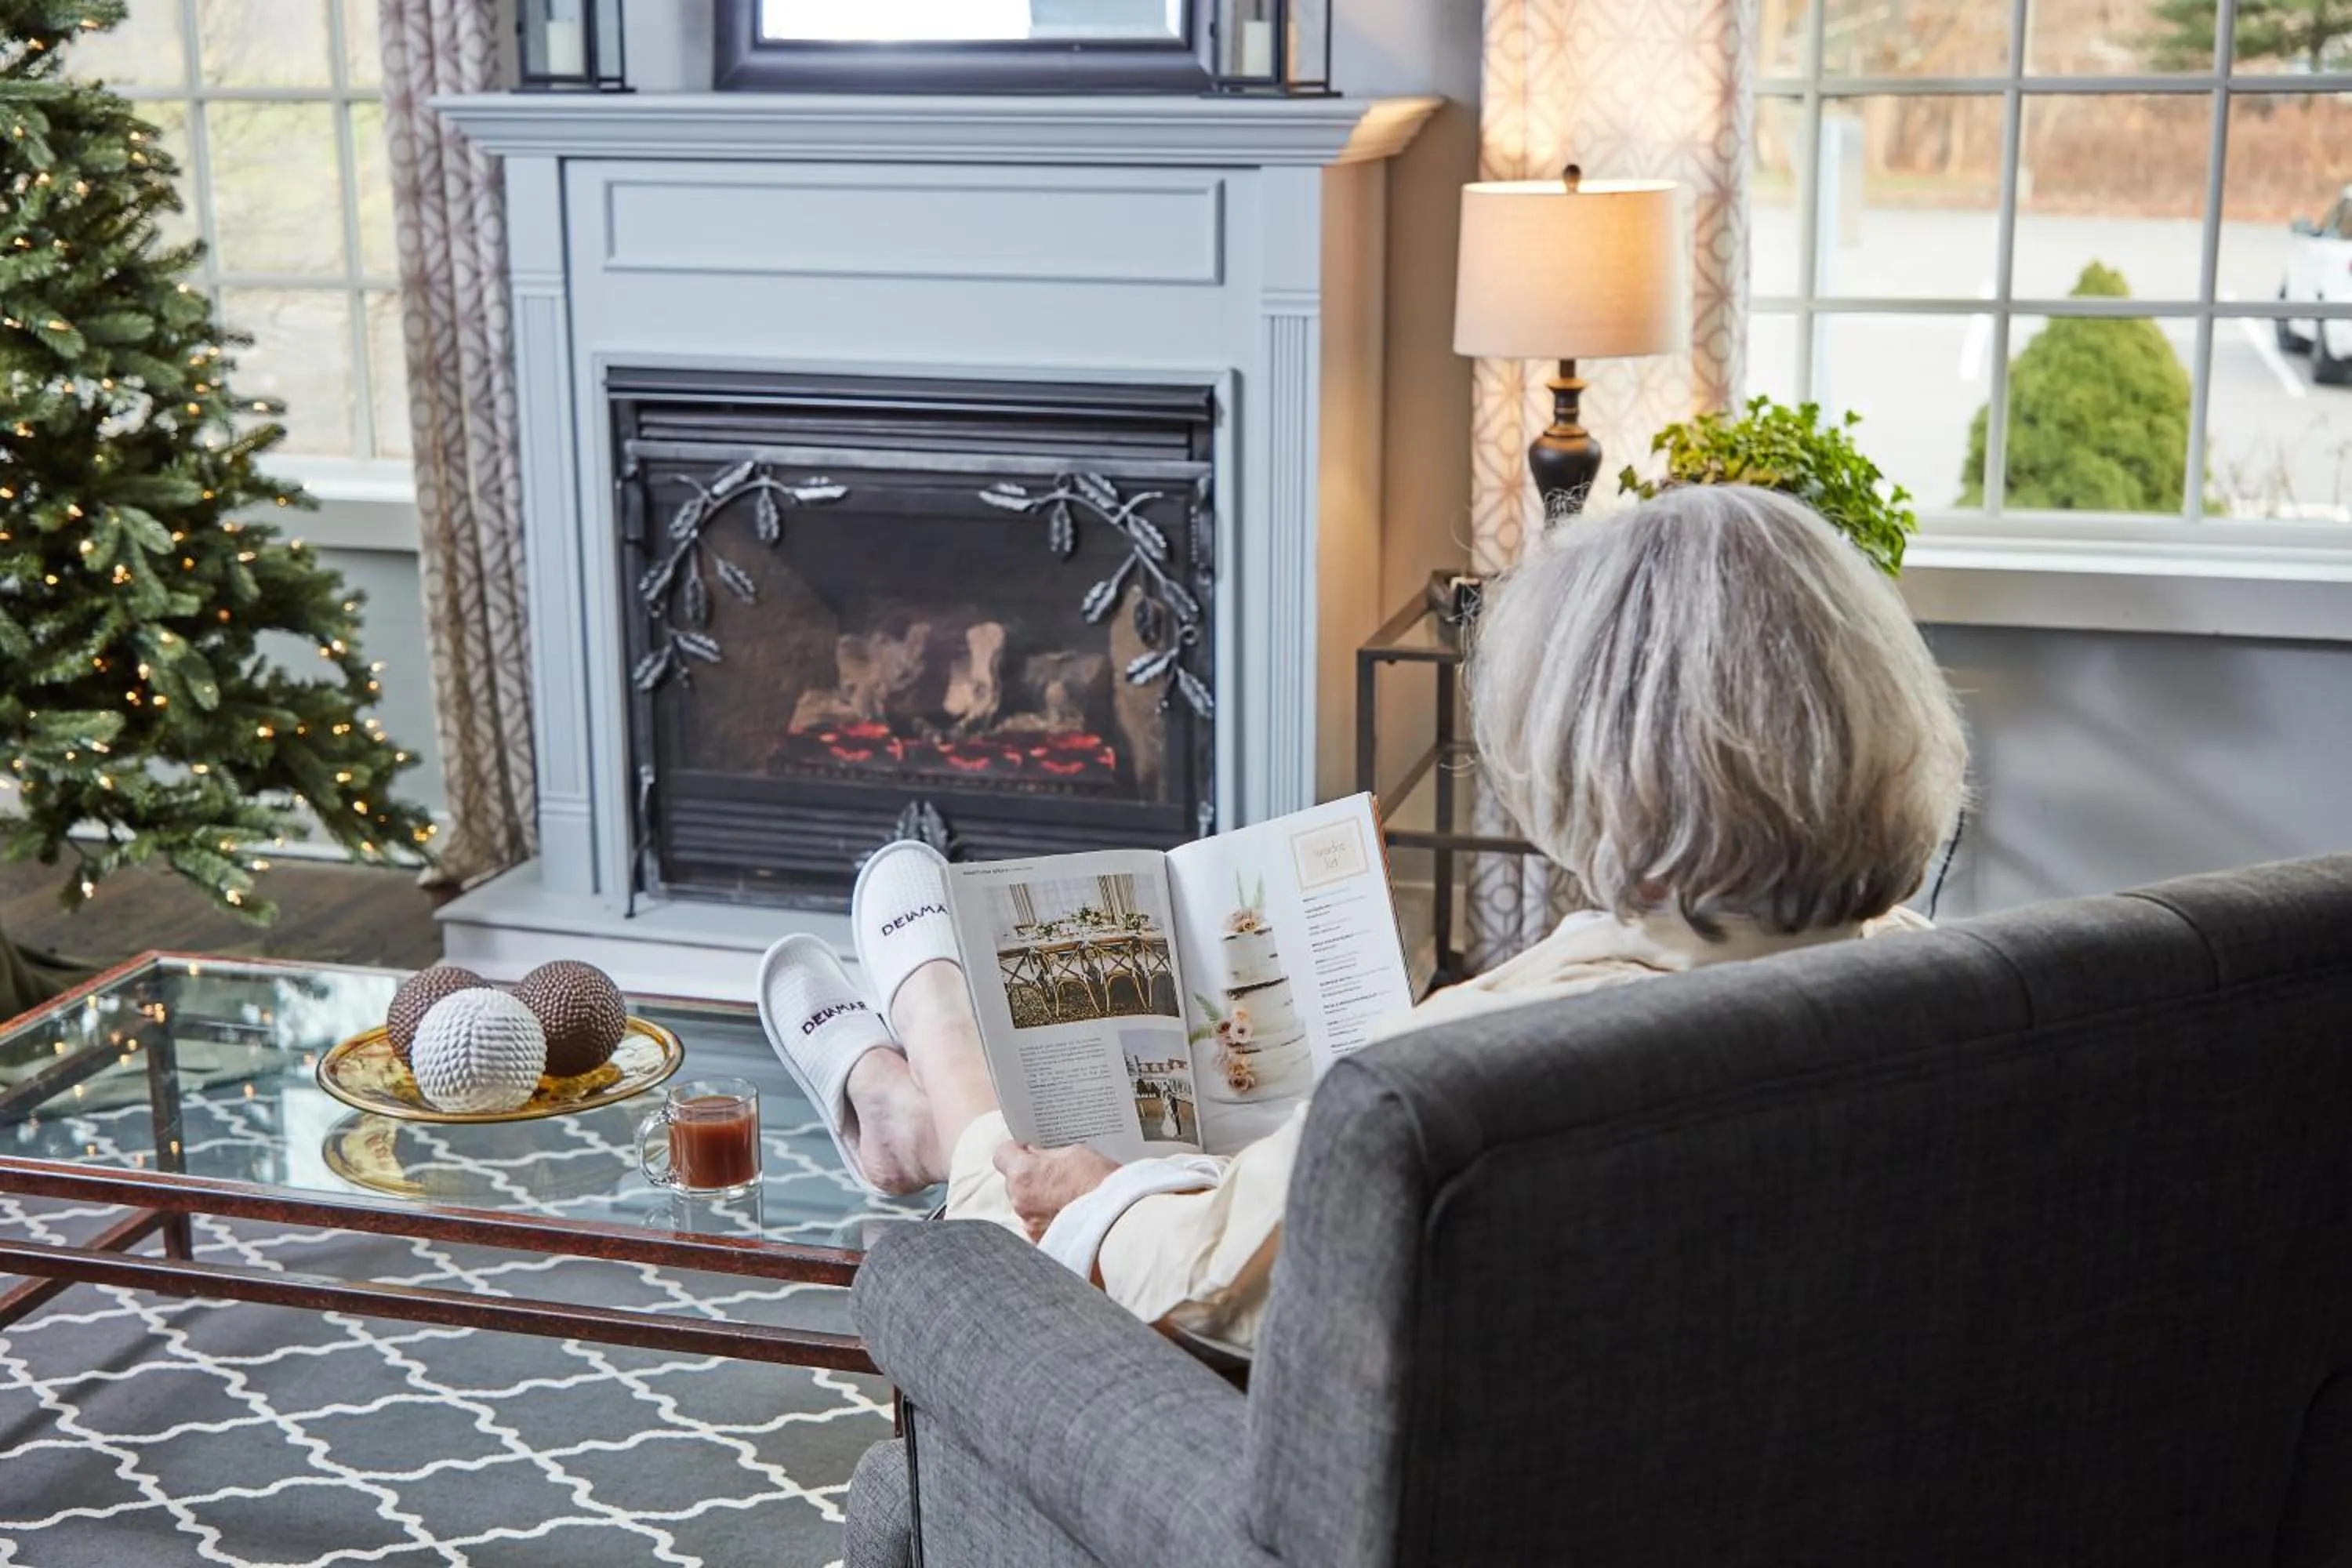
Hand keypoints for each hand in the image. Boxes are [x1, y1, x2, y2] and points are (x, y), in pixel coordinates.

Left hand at [992, 1141, 1119, 1240]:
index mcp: (1023, 1174)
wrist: (1118, 1223)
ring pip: (1027, 1205)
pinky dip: (1050, 1219)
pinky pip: (1039, 1225)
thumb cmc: (1100, 1184)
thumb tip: (1037, 1154)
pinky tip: (1070, 1215)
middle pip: (1014, 1182)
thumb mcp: (1075, 1153)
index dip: (1015, 1150)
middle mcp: (1020, 1202)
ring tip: (1066, 1197)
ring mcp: (1030, 1225)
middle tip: (1054, 1173)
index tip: (1029, 1149)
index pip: (1002, 1154)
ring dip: (1040, 1200)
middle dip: (1030, 1176)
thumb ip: (1049, 1154)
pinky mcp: (1043, 1243)